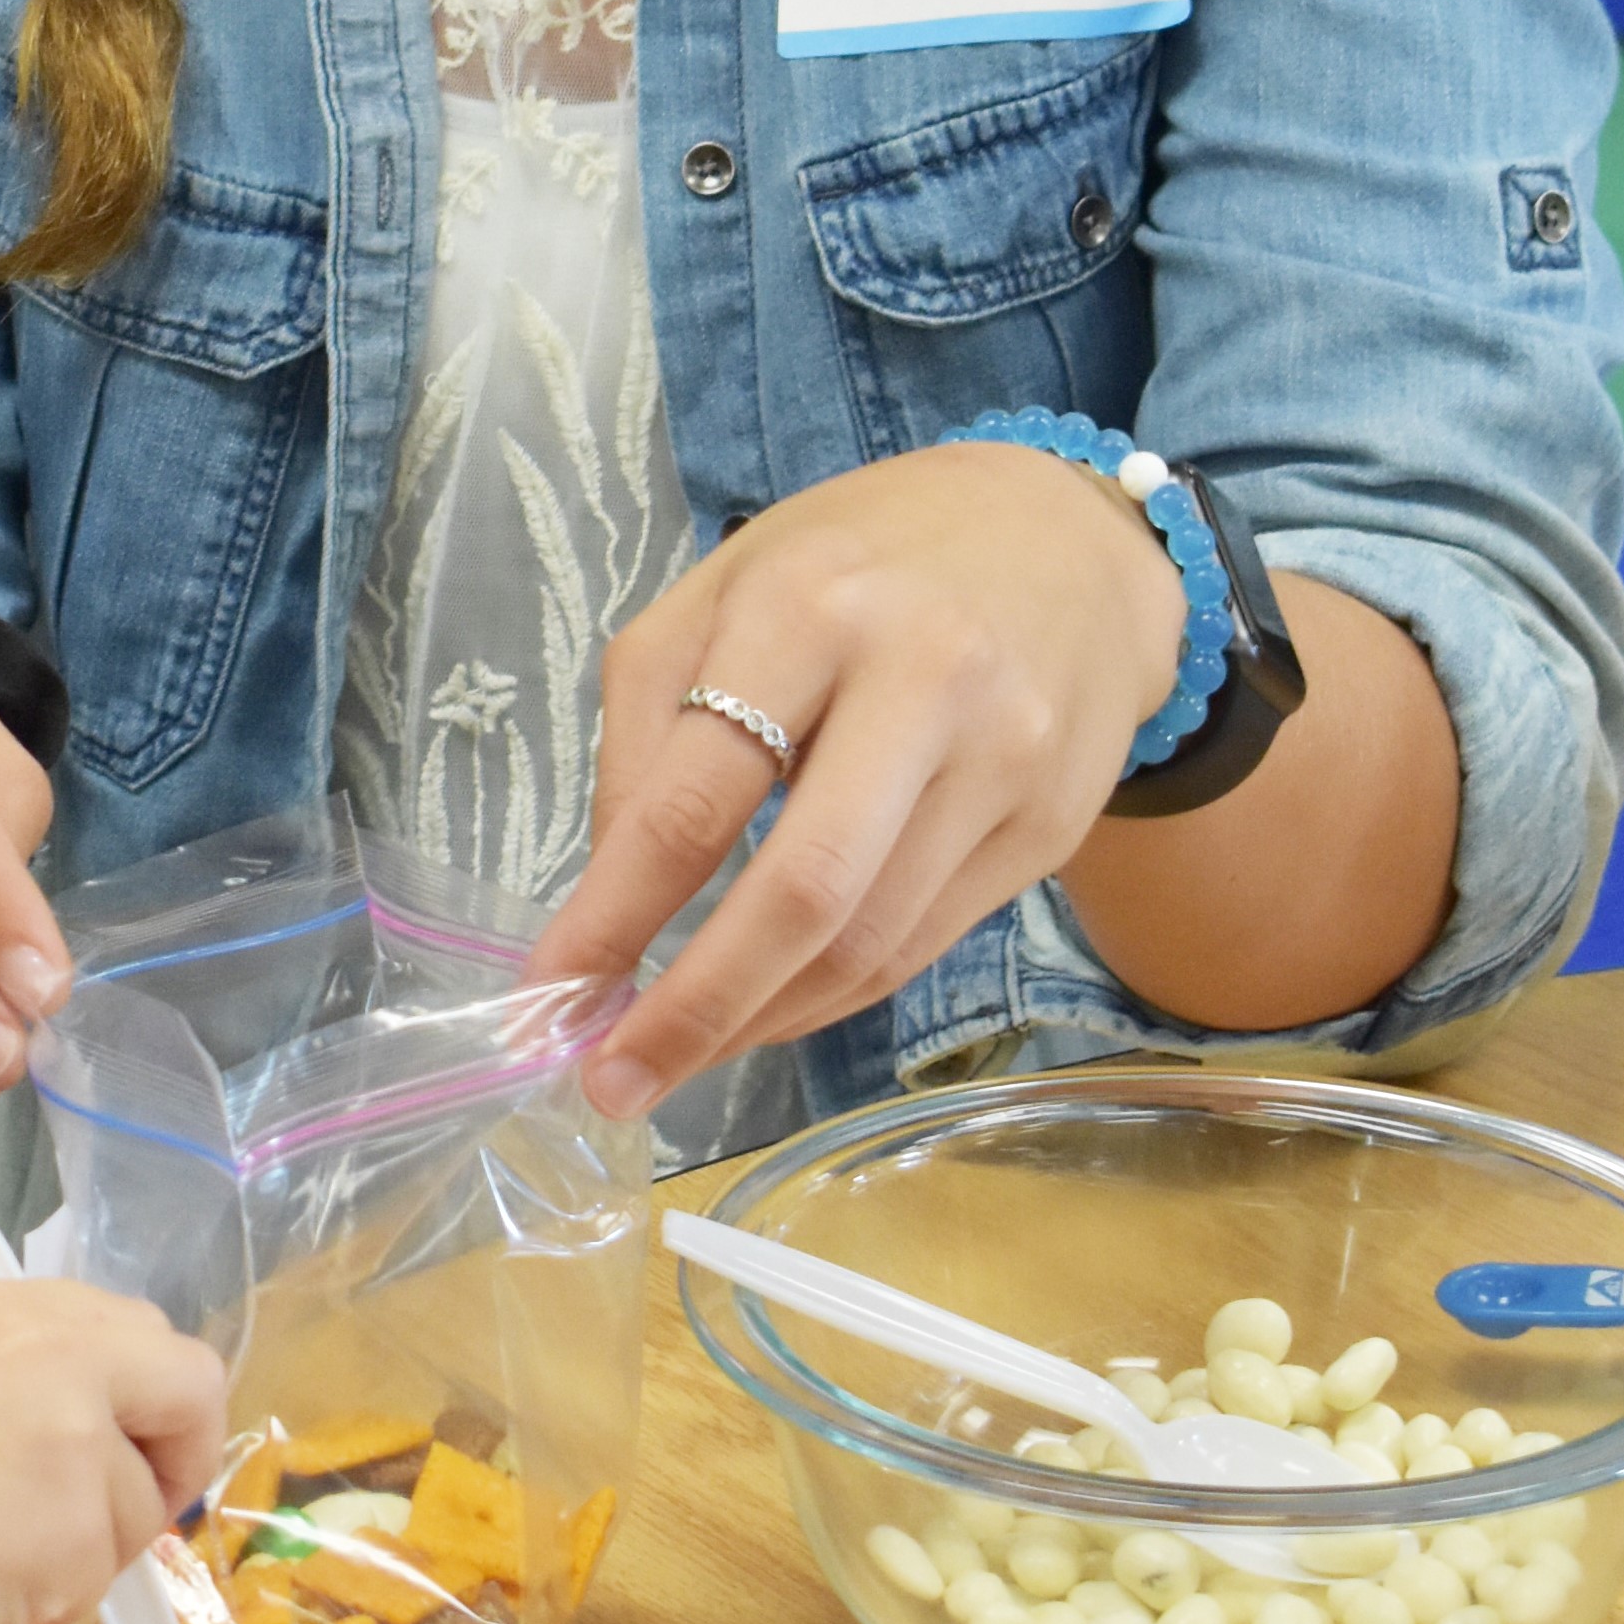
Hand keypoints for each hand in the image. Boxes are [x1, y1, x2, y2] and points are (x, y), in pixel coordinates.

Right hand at [0, 1277, 225, 1623]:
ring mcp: (81, 1439)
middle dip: (173, 1457)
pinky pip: (98, 1575)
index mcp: (20, 1308)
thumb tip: (91, 1425)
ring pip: (137, 1507)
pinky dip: (52, 1598)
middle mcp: (66, 1352)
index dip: (153, 1398)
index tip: (132, 1446)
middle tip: (130, 1508)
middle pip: (189, 1386)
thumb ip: (22, 1379)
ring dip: (86, 1549)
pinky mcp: (81, 1527)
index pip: (146, 1332)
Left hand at [525, 441, 1182, 1105]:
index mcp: (808, 609)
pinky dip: (831, 995)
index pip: (693, 798)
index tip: (551, 997)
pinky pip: (923, 945)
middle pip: (800, 894)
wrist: (1072, 542)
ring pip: (868, 942)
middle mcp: (920, 682)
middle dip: (694, 1009)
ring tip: (680, 1051)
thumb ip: (648, 724)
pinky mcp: (1050, 826)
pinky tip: (771, 1006)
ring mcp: (1002, 761)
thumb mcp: (726, 590)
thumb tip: (606, 889)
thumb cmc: (863, 561)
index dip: (614, 916)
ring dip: (759, 1019)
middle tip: (616, 1081)